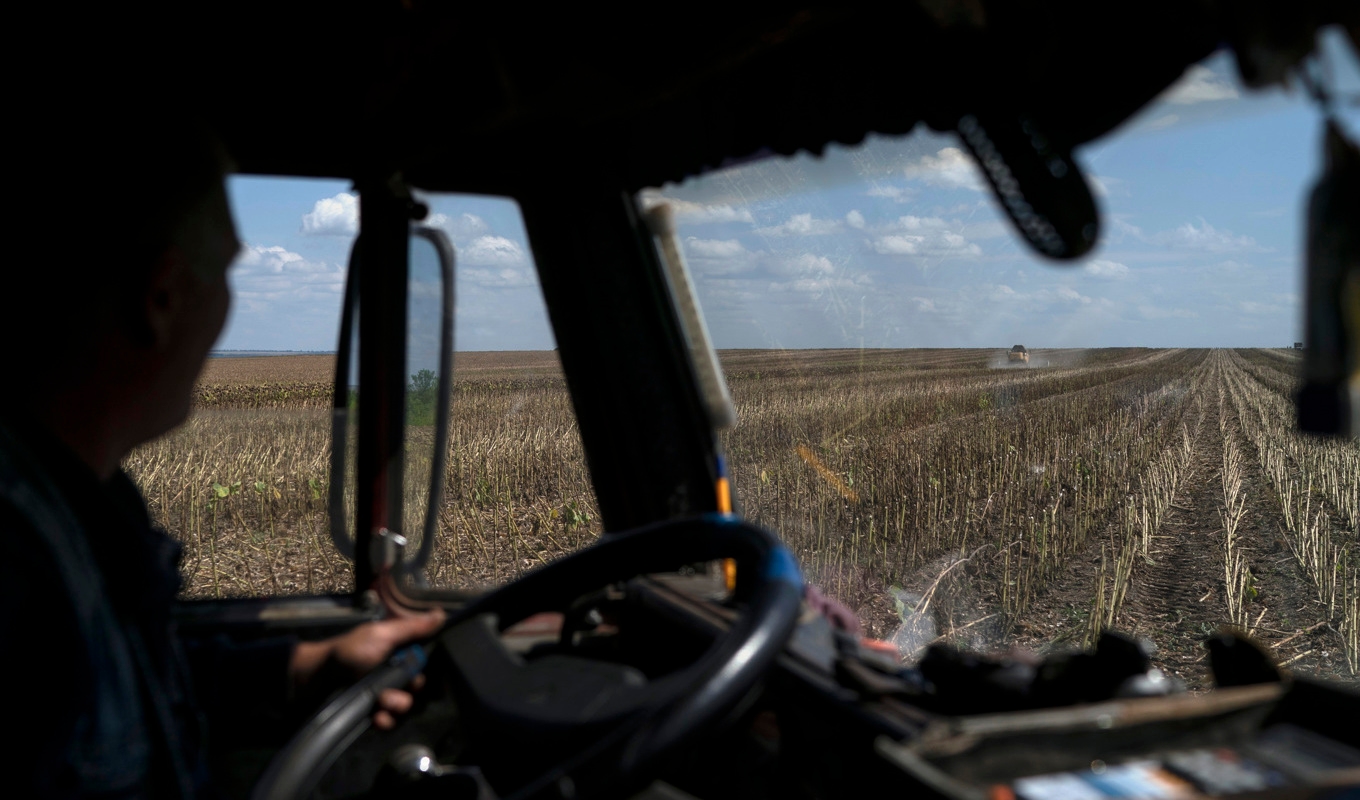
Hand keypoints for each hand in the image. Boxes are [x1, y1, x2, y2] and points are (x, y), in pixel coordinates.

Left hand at [291, 608, 445, 728]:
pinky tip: (377, 718)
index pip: (430, 662)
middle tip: (394, 687)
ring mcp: (388, 695)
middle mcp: (398, 673)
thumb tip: (441, 614)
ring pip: (410, 707)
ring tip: (380, 704)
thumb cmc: (348, 653)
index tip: (424, 672)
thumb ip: (411, 628)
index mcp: (402, 652)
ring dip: (397, 706)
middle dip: (411, 689)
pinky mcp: (377, 714)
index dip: (432, 670)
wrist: (315, 682)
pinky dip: (387, 722)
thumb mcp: (380, 635)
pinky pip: (394, 723)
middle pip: (423, 687)